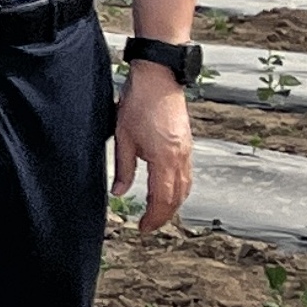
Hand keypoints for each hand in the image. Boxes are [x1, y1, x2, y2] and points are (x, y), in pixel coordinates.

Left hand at [112, 63, 193, 233]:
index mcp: (165, 159)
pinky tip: (168, 190)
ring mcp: (187, 150)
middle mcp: (181, 157)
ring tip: (157, 212)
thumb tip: (119, 192)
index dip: (153, 217)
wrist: (158, 78)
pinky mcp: (187, 144)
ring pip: (185, 187)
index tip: (142, 227)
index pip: (162, 199)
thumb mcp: (123, 138)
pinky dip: (179, 188)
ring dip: (173, 203)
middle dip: (164, 215)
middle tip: (148, 225)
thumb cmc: (139, 103)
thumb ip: (124, 169)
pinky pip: (187, 174)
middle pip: (177, 197)